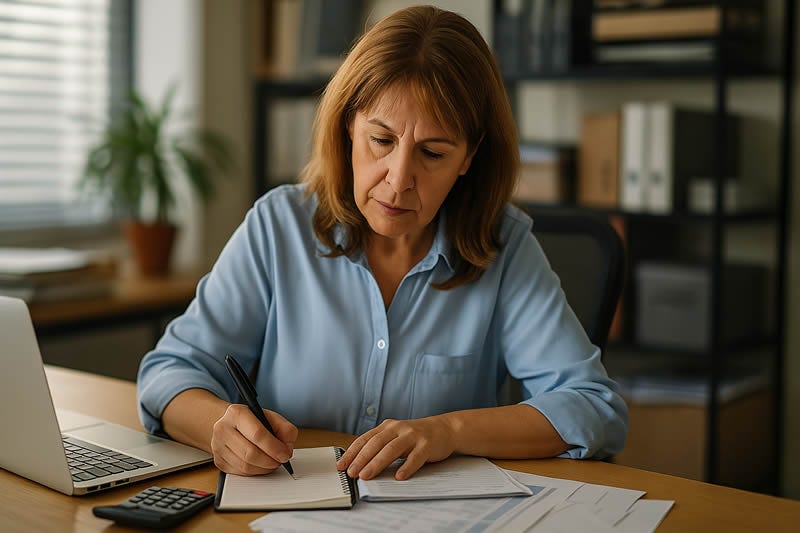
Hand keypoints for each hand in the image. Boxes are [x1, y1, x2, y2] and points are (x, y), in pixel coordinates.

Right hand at [210, 403, 297, 475]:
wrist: (230, 424)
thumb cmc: (252, 421)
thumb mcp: (270, 417)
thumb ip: (285, 428)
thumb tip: (287, 448)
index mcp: (237, 413)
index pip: (257, 434)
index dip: (274, 447)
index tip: (285, 454)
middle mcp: (223, 428)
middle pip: (250, 453)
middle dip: (270, 461)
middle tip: (280, 461)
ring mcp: (218, 446)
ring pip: (245, 466)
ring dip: (264, 468)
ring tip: (273, 462)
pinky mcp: (218, 461)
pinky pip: (240, 473)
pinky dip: (255, 472)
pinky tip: (261, 465)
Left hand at [336, 417, 456, 479]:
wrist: (444, 429)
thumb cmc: (415, 437)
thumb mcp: (395, 437)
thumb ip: (380, 446)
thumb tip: (358, 464)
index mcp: (387, 426)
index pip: (365, 439)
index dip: (352, 452)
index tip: (341, 466)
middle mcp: (398, 428)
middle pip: (376, 443)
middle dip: (361, 459)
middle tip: (352, 473)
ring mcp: (413, 435)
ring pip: (392, 449)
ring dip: (377, 463)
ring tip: (367, 476)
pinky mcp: (427, 444)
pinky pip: (415, 457)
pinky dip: (407, 467)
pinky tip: (399, 476)